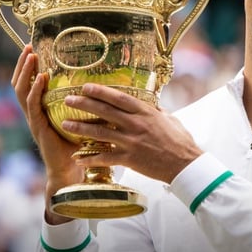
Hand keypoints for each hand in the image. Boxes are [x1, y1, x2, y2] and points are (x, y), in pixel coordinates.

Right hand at [11, 44, 81, 224]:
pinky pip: (33, 106)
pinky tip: (41, 79)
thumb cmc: (78, 145)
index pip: (29, 83)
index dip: (28, 66)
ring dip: (26, 73)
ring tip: (31, 57)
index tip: (33, 48)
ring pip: (22, 91)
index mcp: (41, 109)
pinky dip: (35, 91)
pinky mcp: (38, 128)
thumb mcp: (80, 119)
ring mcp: (34, 120)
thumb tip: (104, 84)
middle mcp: (34, 113)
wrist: (71, 170)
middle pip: (20, 83)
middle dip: (22, 64)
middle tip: (28, 47)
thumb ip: (84, 103)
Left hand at [61, 83, 203, 183]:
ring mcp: (132, 142)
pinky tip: (78, 158)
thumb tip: (150, 104)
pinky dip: (90, 159)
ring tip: (65, 124)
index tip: (86, 87)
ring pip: (100, 133)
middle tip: (68, 100)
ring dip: (80, 128)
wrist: (186, 164)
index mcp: (146, 112)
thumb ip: (157, 111)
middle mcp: (136, 125)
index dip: (101, 91)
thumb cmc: (181, 141)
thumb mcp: (170, 119)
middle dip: (84, 104)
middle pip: (105, 111)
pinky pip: (106, 158)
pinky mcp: (130, 159)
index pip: (119, 98)